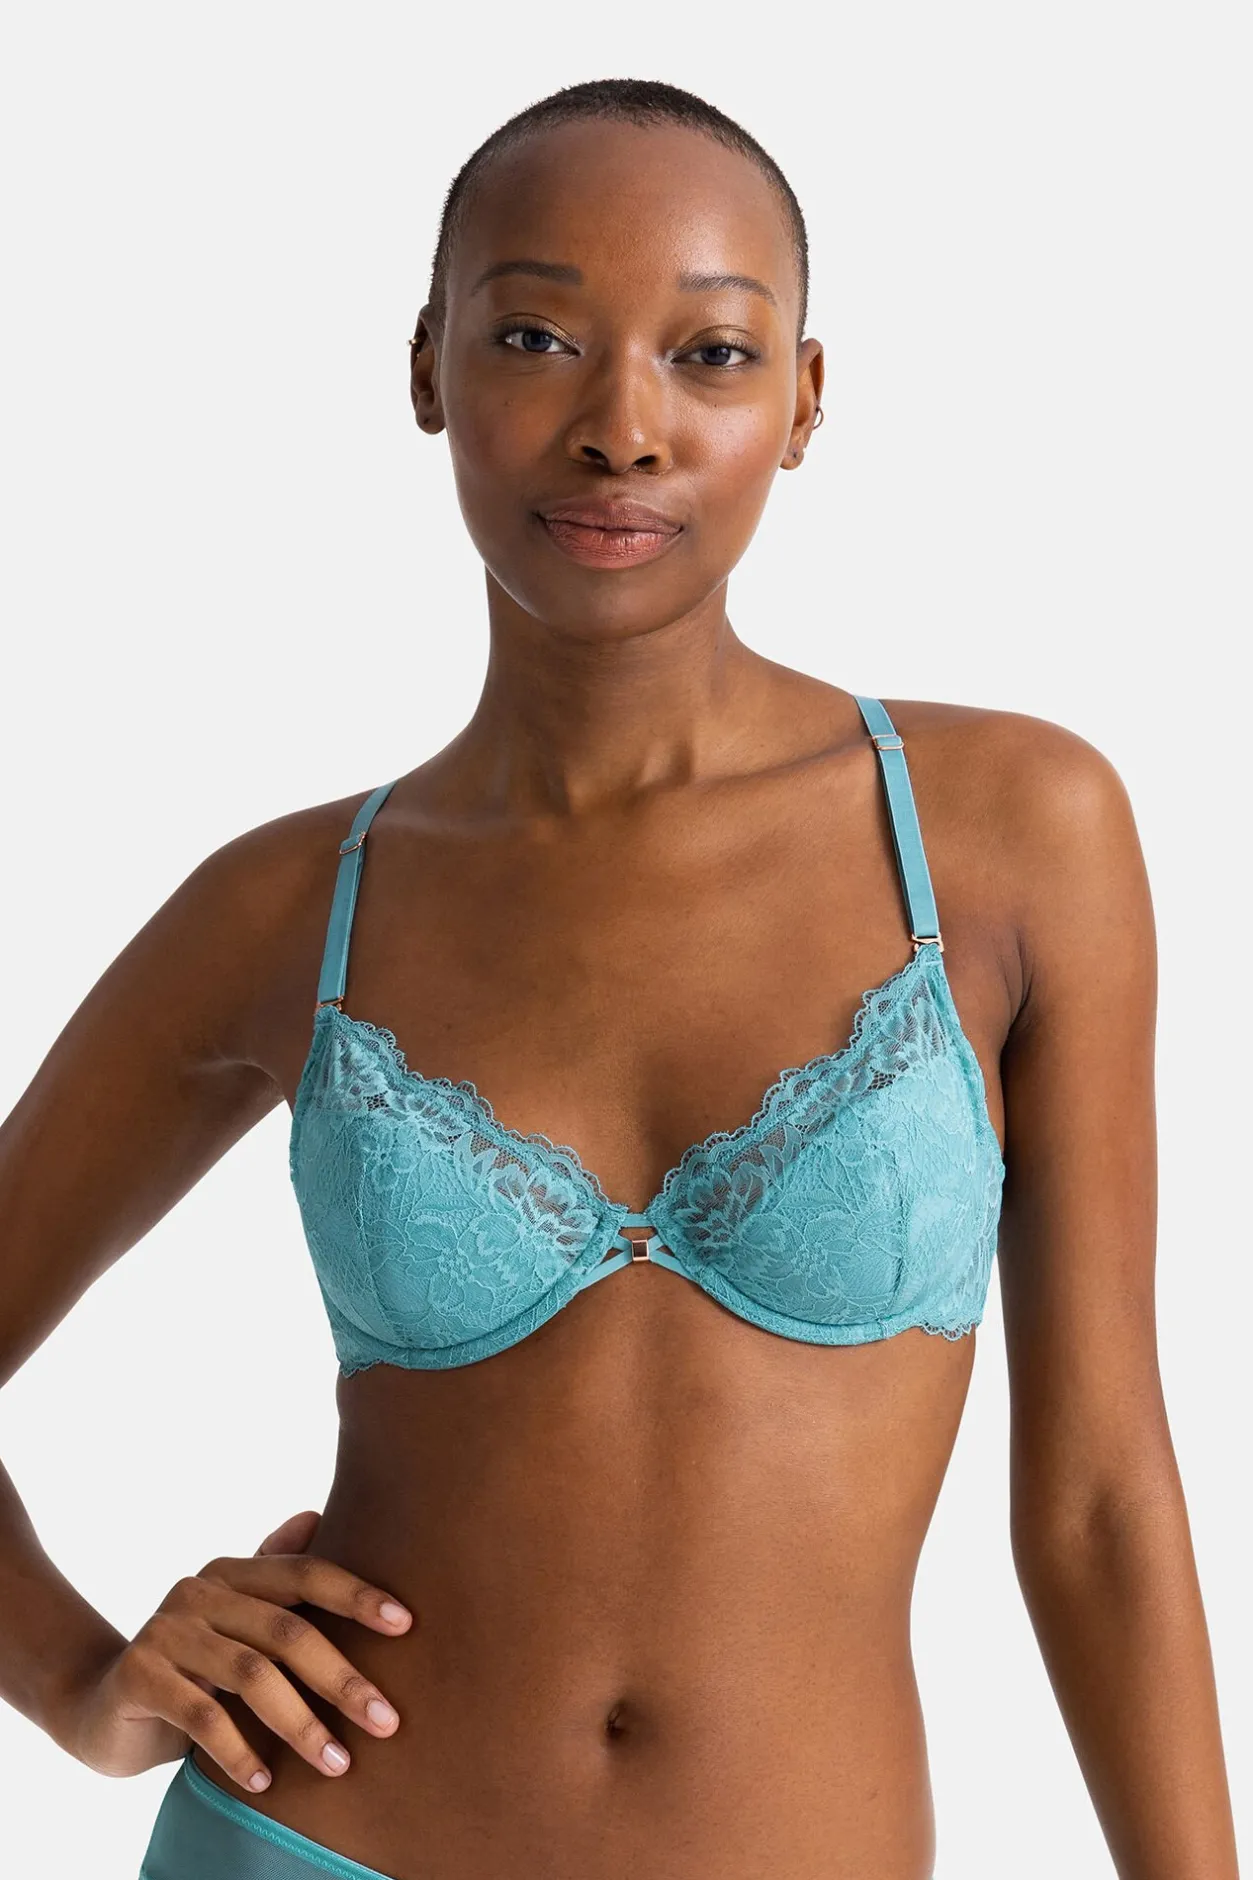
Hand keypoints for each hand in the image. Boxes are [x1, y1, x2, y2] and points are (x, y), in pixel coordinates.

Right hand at [58, 1509, 411, 1790]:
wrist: (101, 1705)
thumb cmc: (191, 1664)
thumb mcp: (234, 1622)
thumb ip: (273, 1577)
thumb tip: (316, 1516)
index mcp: (231, 1573)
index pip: (304, 1573)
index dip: (356, 1595)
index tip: (407, 1624)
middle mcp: (199, 1591)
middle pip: (287, 1631)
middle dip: (343, 1678)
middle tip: (387, 1721)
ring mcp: (165, 1632)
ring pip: (251, 1676)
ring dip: (302, 1724)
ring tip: (338, 1764)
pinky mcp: (139, 1677)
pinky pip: (203, 1717)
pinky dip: (240, 1753)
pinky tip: (267, 1784)